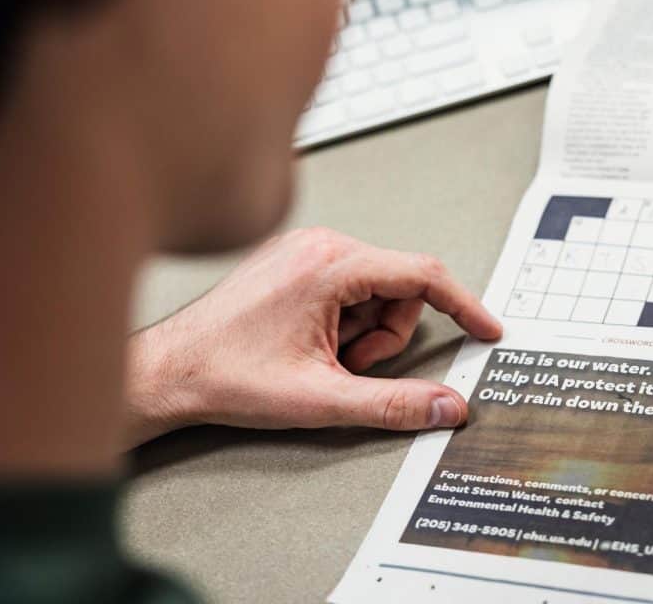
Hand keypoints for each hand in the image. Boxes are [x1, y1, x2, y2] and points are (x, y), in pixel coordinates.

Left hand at [125, 228, 501, 446]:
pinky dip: (344, 321)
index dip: (464, 305)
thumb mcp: (320, 400)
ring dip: (364, 332)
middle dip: (386, 336)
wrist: (165, 371)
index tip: (487, 329)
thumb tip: (445, 406)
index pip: (423, 274)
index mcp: (330, 265)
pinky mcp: (296, 261)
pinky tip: (311, 343)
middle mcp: (320, 245)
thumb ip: (393, 405)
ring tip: (322, 357)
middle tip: (348, 365)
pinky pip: (350, 287)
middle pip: (400, 287)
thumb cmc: (223, 374)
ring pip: (376, 290)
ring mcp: (306, 249)